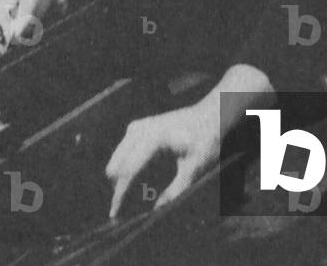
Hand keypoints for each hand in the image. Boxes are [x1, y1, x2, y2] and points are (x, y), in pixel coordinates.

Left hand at [0, 0, 90, 34]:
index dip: (14, 35)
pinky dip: (41, 11)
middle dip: (19, 27)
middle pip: (31, 27)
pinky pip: (50, 15)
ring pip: (40, 21)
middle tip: (9, 19)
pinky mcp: (65, 2)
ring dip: (30, 18)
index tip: (5, 36)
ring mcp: (59, 1)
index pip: (24, 24)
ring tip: (24, 3)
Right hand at [106, 102, 219, 218]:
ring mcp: (138, 126)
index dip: (121, 193)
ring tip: (123, 201)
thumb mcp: (195, 167)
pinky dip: (125, 167)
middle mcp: (142, 129)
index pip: (129, 170)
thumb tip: (158, 209)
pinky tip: (129, 182)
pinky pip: (123, 151)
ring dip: (119, 178)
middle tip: (119, 212)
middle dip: (118, 188)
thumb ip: (177, 189)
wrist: (211, 114)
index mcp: (155, 137)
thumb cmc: (206, 139)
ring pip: (118, 158)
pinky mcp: (138, 127)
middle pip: (118, 164)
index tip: (115, 212)